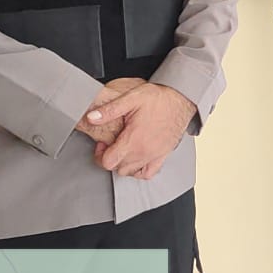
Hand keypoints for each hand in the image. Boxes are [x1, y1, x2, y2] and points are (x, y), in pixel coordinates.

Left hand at [83, 81, 197, 177]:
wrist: (181, 99)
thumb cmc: (159, 98)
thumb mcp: (131, 98)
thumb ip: (109, 110)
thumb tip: (91, 118)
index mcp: (134, 140)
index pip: (108, 162)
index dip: (100, 154)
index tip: (103, 143)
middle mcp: (144, 152)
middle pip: (117, 168)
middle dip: (110, 157)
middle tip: (111, 143)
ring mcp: (154, 155)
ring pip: (130, 172)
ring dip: (122, 164)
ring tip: (123, 149)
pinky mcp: (162, 155)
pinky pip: (148, 174)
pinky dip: (139, 170)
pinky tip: (135, 160)